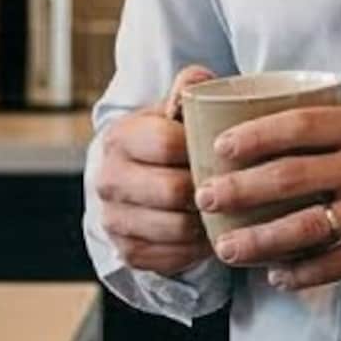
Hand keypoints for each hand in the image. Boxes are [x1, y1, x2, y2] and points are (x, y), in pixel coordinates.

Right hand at [89, 65, 217, 274]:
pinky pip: (172, 257)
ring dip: (207, 223)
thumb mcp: (175, 108)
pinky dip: (196, 248)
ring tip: (225, 210)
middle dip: (208, 189)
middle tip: (232, 185)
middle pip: (173, 191)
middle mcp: (108, 179)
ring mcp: (113, 219)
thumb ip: (189, 87)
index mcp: (119, 136)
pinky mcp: (126, 252)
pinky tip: (208, 232)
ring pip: (176, 228)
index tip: (226, 150)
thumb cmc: (166, 137)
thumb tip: (199, 82)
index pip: (167, 143)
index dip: (203, 148)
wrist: (137, 177)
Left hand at [195, 103, 340, 291]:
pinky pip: (338, 263)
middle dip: (241, 189)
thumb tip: (288, 129)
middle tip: (204, 198)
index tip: (221, 147)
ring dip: (261, 239)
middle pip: (292, 177)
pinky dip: (304, 273)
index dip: (256, 136)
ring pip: (307, 227)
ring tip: (227, 247)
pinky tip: (277, 276)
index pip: (300, 125)